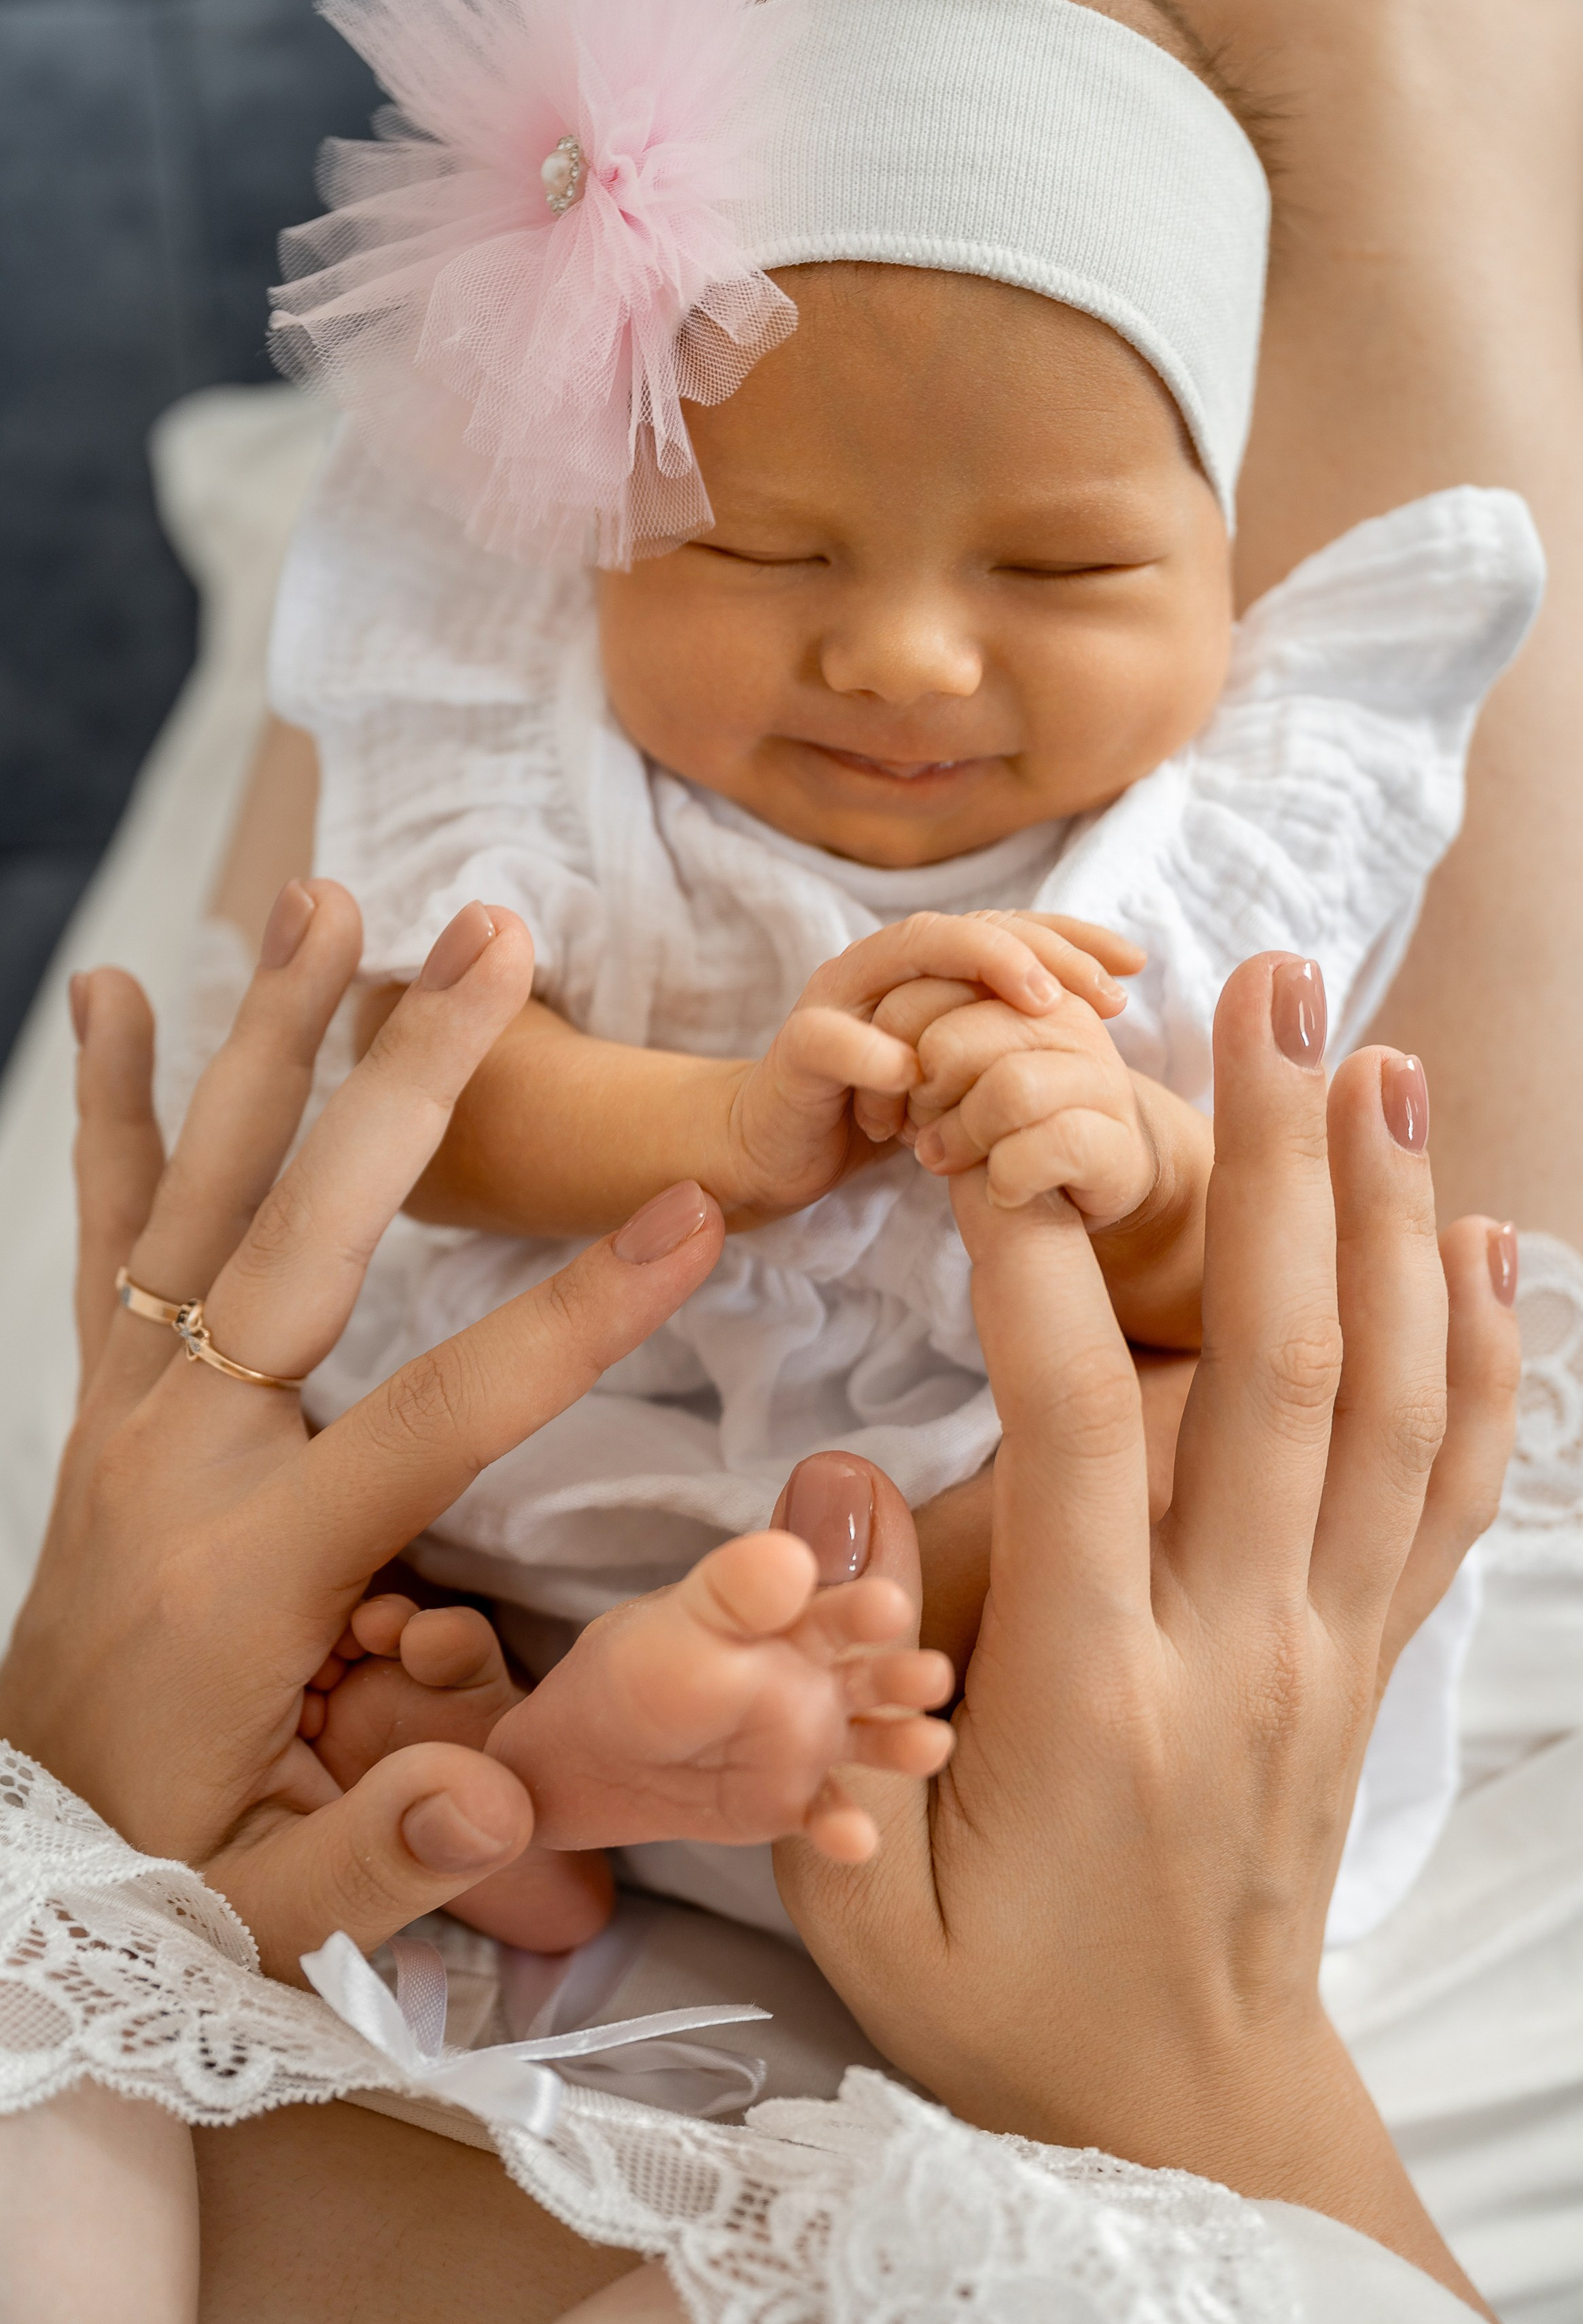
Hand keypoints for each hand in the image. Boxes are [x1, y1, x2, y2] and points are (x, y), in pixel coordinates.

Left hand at [0, 884, 726, 1979]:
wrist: (8, 1858)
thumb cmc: (158, 1874)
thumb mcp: (268, 1917)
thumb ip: (381, 1863)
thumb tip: (502, 1801)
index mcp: (252, 1565)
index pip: (440, 1412)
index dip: (574, 1314)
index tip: (689, 1214)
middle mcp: (182, 1452)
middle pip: (307, 1230)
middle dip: (412, 1080)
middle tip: (494, 943)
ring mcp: (131, 1412)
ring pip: (200, 1189)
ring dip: (268, 1036)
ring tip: (327, 903)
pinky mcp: (108, 1402)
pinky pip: (111, 1229)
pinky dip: (116, 1108)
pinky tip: (119, 995)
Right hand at [720, 910, 1140, 1225]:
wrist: (775, 1148)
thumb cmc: (878, 1109)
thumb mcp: (960, 1073)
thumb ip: (1006, 1038)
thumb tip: (1102, 1018)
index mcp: (923, 967)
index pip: (1006, 927)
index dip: (1073, 937)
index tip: (1136, 965)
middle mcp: (881, 967)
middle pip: (967, 926)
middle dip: (1043, 950)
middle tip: (1104, 992)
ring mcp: (835, 1000)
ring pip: (906, 953)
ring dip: (980, 969)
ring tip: (1043, 1006)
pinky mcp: (796, 1052)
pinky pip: (835, 1040)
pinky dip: (878, 1053)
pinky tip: (920, 1078)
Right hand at [775, 954, 1517, 2310]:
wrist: (1182, 2099)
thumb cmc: (1004, 1991)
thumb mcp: (859, 1890)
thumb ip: (830, 1691)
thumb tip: (836, 1480)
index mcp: (1097, 1694)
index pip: (1077, 1435)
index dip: (1037, 1269)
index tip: (1002, 1133)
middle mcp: (1243, 1644)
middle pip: (1281, 1367)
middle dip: (1272, 1159)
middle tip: (1268, 991)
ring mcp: (1332, 1644)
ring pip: (1392, 1401)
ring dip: (1390, 1216)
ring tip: (1376, 1057)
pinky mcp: (1373, 1656)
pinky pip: (1454, 1487)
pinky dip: (1480, 1354)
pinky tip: (1474, 1239)